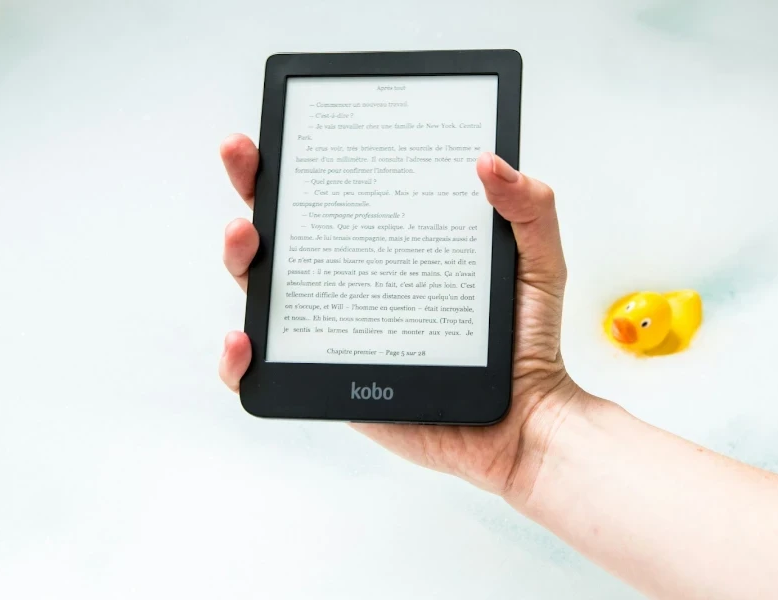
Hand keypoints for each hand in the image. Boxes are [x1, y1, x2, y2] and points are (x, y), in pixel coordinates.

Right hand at [218, 134, 585, 504]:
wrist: (524, 422)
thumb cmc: (527, 342)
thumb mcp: (537, 261)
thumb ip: (529, 208)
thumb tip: (489, 160)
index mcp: (396, 245)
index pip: (342, 192)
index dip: (309, 159)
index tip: (287, 126)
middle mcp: (359, 281)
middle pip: (289, 230)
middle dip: (254, 187)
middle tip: (244, 158)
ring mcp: (339, 330)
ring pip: (266, 291)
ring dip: (239, 259)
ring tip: (245, 238)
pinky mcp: (331, 380)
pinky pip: (269, 373)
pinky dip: (240, 360)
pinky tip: (244, 341)